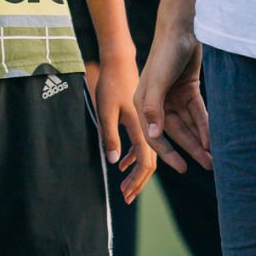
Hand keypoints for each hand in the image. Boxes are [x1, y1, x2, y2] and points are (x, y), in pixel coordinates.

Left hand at [94, 54, 155, 202]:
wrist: (120, 57)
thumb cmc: (111, 81)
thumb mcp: (106, 109)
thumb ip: (110, 134)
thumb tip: (112, 162)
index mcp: (140, 126)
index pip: (145, 161)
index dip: (138, 180)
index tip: (129, 195)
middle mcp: (147, 125)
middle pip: (149, 160)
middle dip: (139, 181)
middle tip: (128, 198)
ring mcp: (146, 119)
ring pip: (147, 152)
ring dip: (137, 171)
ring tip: (127, 186)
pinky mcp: (142, 114)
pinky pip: (142, 140)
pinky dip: (134, 155)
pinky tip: (124, 161)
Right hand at [135, 25, 211, 173]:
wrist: (182, 28)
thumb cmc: (166, 53)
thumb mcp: (158, 81)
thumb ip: (152, 108)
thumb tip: (154, 134)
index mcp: (143, 103)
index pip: (155, 135)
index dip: (168, 153)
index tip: (183, 168)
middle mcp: (157, 103)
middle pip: (176, 132)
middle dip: (191, 149)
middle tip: (209, 165)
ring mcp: (173, 97)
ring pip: (188, 125)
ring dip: (200, 140)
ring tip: (214, 157)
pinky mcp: (188, 90)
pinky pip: (197, 112)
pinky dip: (204, 124)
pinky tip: (214, 137)